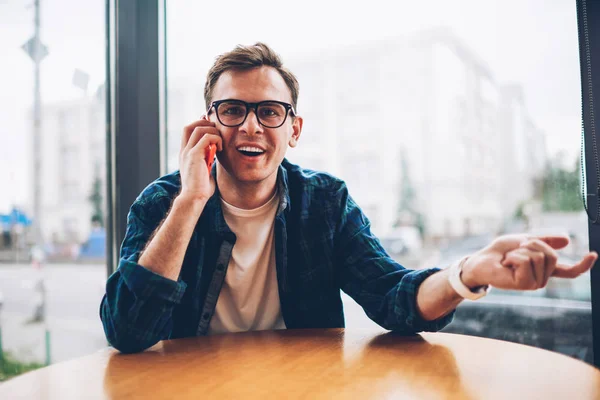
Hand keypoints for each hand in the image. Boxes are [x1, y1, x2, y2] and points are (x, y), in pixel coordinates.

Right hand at [178, 117, 222, 201]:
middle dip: (205, 124)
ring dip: (213, 132)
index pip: (188, 131)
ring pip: (199, 129)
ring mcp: (188, 152)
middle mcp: (184, 151)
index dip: (199, 125)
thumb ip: (206, 161)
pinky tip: (220, 149)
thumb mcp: (204, 170)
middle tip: (217, 133)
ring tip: (220, 143)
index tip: (212, 129)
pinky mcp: (194, 155)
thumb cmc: (201, 189)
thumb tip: (214, 156)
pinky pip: (206, 138)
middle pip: (190, 126)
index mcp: (185, 154)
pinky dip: (216, 139)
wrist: (194, 197)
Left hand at [460, 234, 597, 289]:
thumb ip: (545, 241)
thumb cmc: (500, 251)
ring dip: (520, 250)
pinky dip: (514, 257)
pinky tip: (506, 264)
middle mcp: (543, 278)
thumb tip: (567, 239)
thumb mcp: (525, 240)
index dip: (583, 265)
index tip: (594, 255)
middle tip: (516, 250)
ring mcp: (534, 283)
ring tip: (509, 258)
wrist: (481, 260)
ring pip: (539, 256)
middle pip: (552, 254)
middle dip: (532, 244)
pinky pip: (526, 261)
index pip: (569, 271)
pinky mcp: (524, 285)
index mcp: (545, 269)